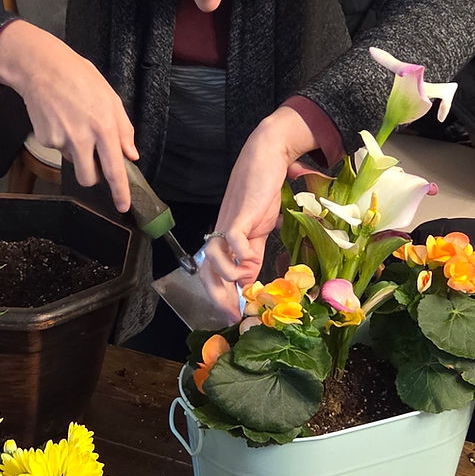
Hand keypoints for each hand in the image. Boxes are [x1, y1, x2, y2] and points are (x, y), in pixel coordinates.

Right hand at [0, 21, 137, 210]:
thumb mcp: (111, 98)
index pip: (114, 169)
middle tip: (92, 157)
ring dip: (75, 152)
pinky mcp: (45, 139)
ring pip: (72, 161)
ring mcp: (61, 140)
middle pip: (88, 178)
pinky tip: (59, 118)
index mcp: (104, 127)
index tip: (123, 206)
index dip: (119, 191)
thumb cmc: (81, 78)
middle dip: (91, 175)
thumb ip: (124, 129)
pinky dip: (60, 138)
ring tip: (73, 123)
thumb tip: (131, 155)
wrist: (42, 68)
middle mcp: (82, 138)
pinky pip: (57, 148)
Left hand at [197, 107, 318, 315]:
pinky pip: (232, 237)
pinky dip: (237, 252)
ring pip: (213, 257)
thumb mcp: (258, 233)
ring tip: (244, 277)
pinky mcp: (240, 213)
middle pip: (207, 271)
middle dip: (218, 296)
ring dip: (227, 274)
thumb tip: (248, 283)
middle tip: (232, 314)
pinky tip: (248, 257)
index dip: (220, 297)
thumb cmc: (262, 194)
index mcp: (224, 241)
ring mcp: (229, 224)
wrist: (266, 159)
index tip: (231, 317)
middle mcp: (221, 235)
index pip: (214, 274)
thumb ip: (252, 256)